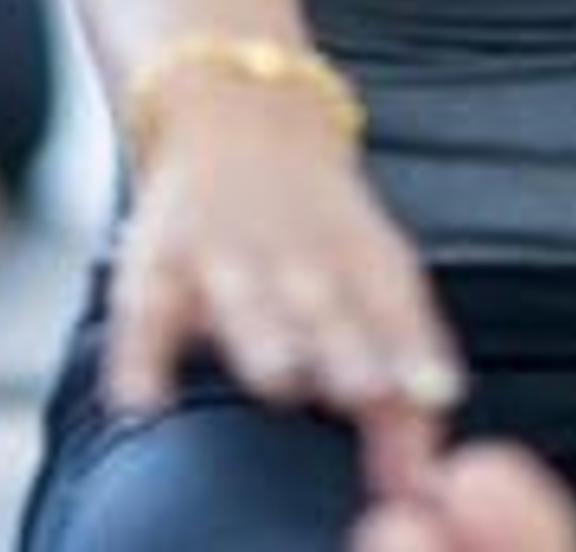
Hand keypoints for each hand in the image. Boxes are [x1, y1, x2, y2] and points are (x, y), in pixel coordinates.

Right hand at [106, 78, 462, 499]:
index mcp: (357, 256)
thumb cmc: (320, 227)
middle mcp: (295, 256)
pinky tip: (145, 403)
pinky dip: (141, 359)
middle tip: (365, 388)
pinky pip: (143, 316)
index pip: (393, 305)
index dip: (414, 350)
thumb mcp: (374, 273)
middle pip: (325, 306)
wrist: (237, 112)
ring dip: (264, 339)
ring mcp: (224, 256)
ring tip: (279, 378)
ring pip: (245, 299)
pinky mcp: (156, 267)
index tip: (435, 393)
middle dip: (345, 348)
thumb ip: (405, 368)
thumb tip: (429, 463)